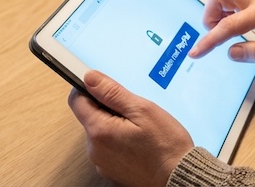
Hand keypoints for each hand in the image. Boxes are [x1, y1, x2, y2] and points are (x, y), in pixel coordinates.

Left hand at [68, 70, 193, 186]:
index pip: (77, 100)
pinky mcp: (110, 170)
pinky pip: (108, 147)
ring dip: (115, 124)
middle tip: (135, 111)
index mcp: (99, 130)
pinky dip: (119, 140)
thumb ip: (112, 93)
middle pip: (90, 116)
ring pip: (100, 132)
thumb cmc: (165, 145)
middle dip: (108, 108)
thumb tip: (90, 78)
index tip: (107, 87)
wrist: (177, 177)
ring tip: (140, 129)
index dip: (90, 88)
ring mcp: (101, 162)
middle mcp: (94, 149)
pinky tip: (139, 142)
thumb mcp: (142, 109)